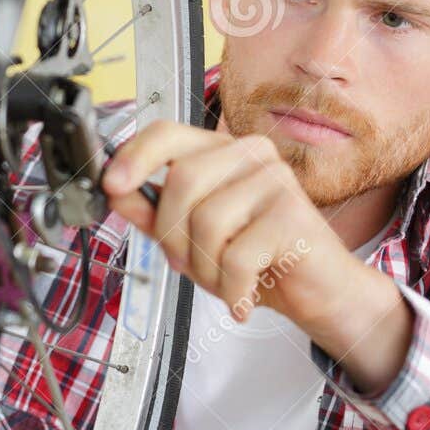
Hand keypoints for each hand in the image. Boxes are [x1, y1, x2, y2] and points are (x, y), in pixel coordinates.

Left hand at [100, 120, 415, 394]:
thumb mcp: (192, 237)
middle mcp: (251, 154)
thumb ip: (153, 211)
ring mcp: (275, 180)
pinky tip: (244, 295)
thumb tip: (114, 190)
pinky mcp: (292, 214)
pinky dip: (232, 288)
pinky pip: (235, 256)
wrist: (318, 292)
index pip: (168, 133)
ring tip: (226, 280)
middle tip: (191, 265)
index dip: (135, 156)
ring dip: (205, 268)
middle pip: (181, 182)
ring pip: (206, 222)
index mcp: (223, 151)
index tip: (112, 185)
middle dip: (174, 237)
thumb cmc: (258, 259)